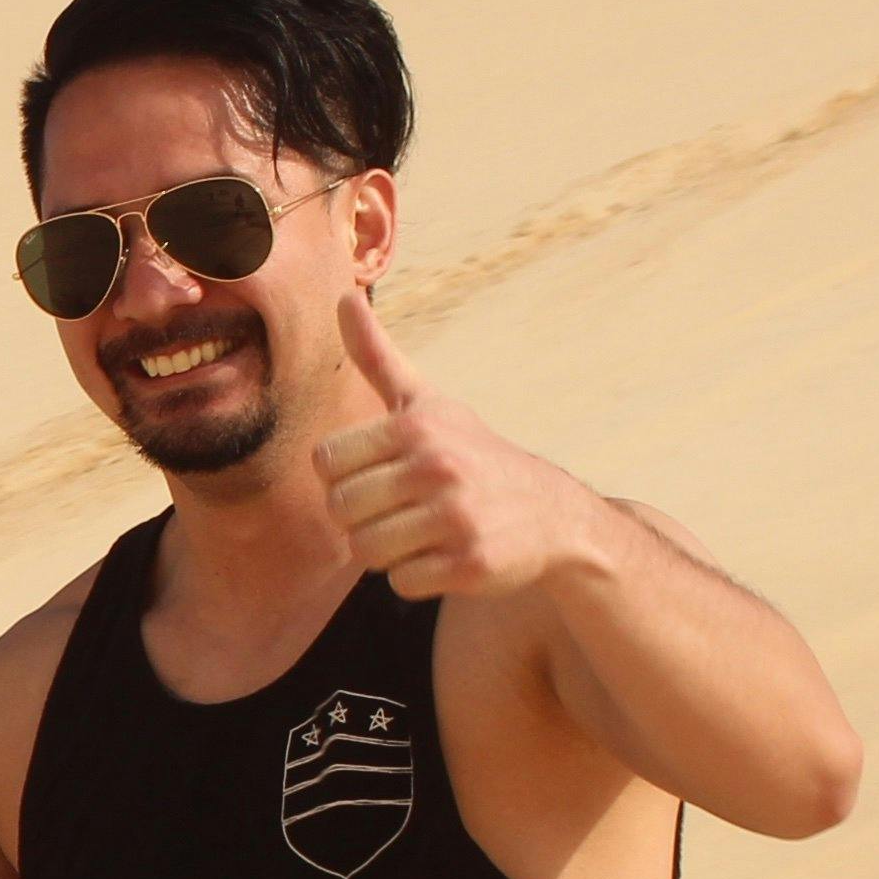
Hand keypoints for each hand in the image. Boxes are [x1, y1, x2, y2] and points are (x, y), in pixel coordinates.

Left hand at [317, 290, 607, 602]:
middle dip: (364, 516)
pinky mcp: (471, 563)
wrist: (552, 514)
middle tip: (407, 507)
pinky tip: (448, 553)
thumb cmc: (471, 454)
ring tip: (426, 530)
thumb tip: (341, 295)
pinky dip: (418, 575)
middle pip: (340, 510)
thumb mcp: (427, 402)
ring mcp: (456, 516)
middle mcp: (436, 466)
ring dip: (389, 549)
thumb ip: (377, 356)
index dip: (347, 475)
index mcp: (416, 426)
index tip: (384, 472)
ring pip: (365, 551)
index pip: (326, 462)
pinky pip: (401, 582)